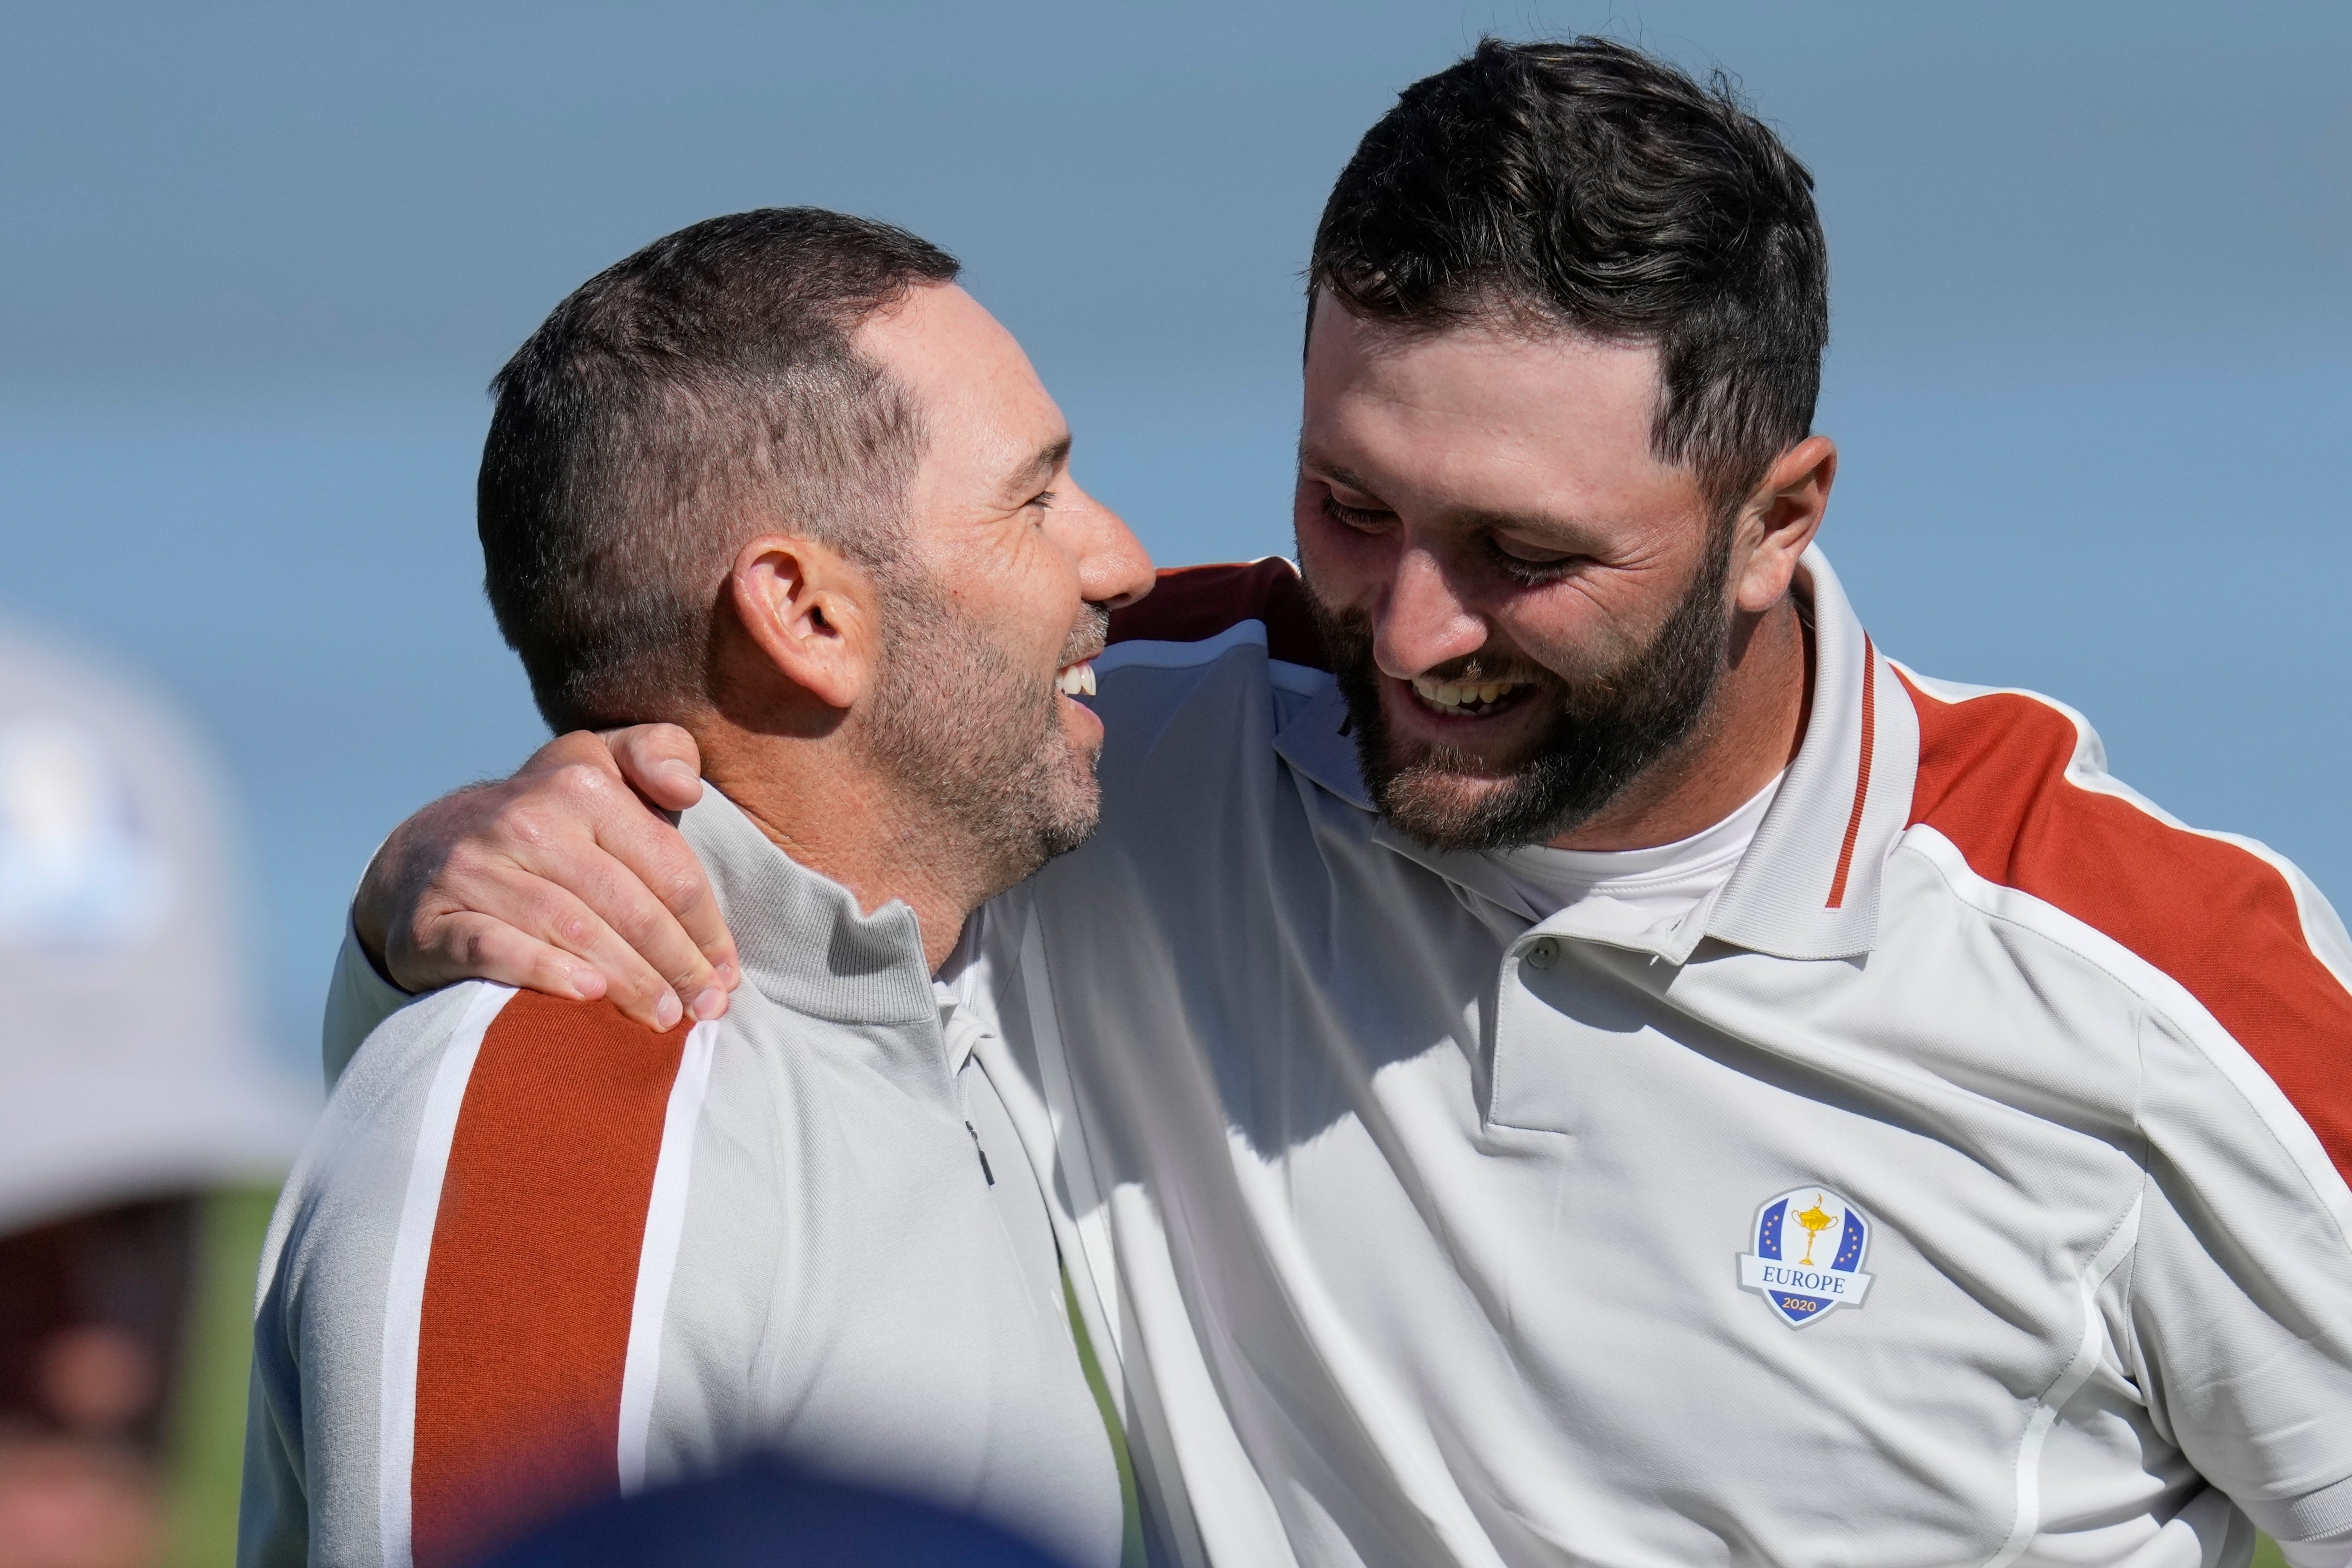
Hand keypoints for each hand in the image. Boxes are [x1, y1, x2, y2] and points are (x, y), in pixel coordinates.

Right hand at [353, 725, 740, 1028]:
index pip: (668, 867)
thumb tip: (687, 787)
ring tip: (664, 1019)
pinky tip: (589, 996)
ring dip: (630, 981)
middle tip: (705, 1009)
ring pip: (573, 929)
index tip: (727, 973)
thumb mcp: (597, 769)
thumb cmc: (545, 827)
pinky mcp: (433, 919)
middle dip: (678, 964)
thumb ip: (654, 755)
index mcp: (579, 782)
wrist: (423, 859)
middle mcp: (525, 817)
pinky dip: (546, 973)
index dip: (707, 926)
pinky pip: (495, 948)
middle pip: (627, 905)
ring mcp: (474, 867)